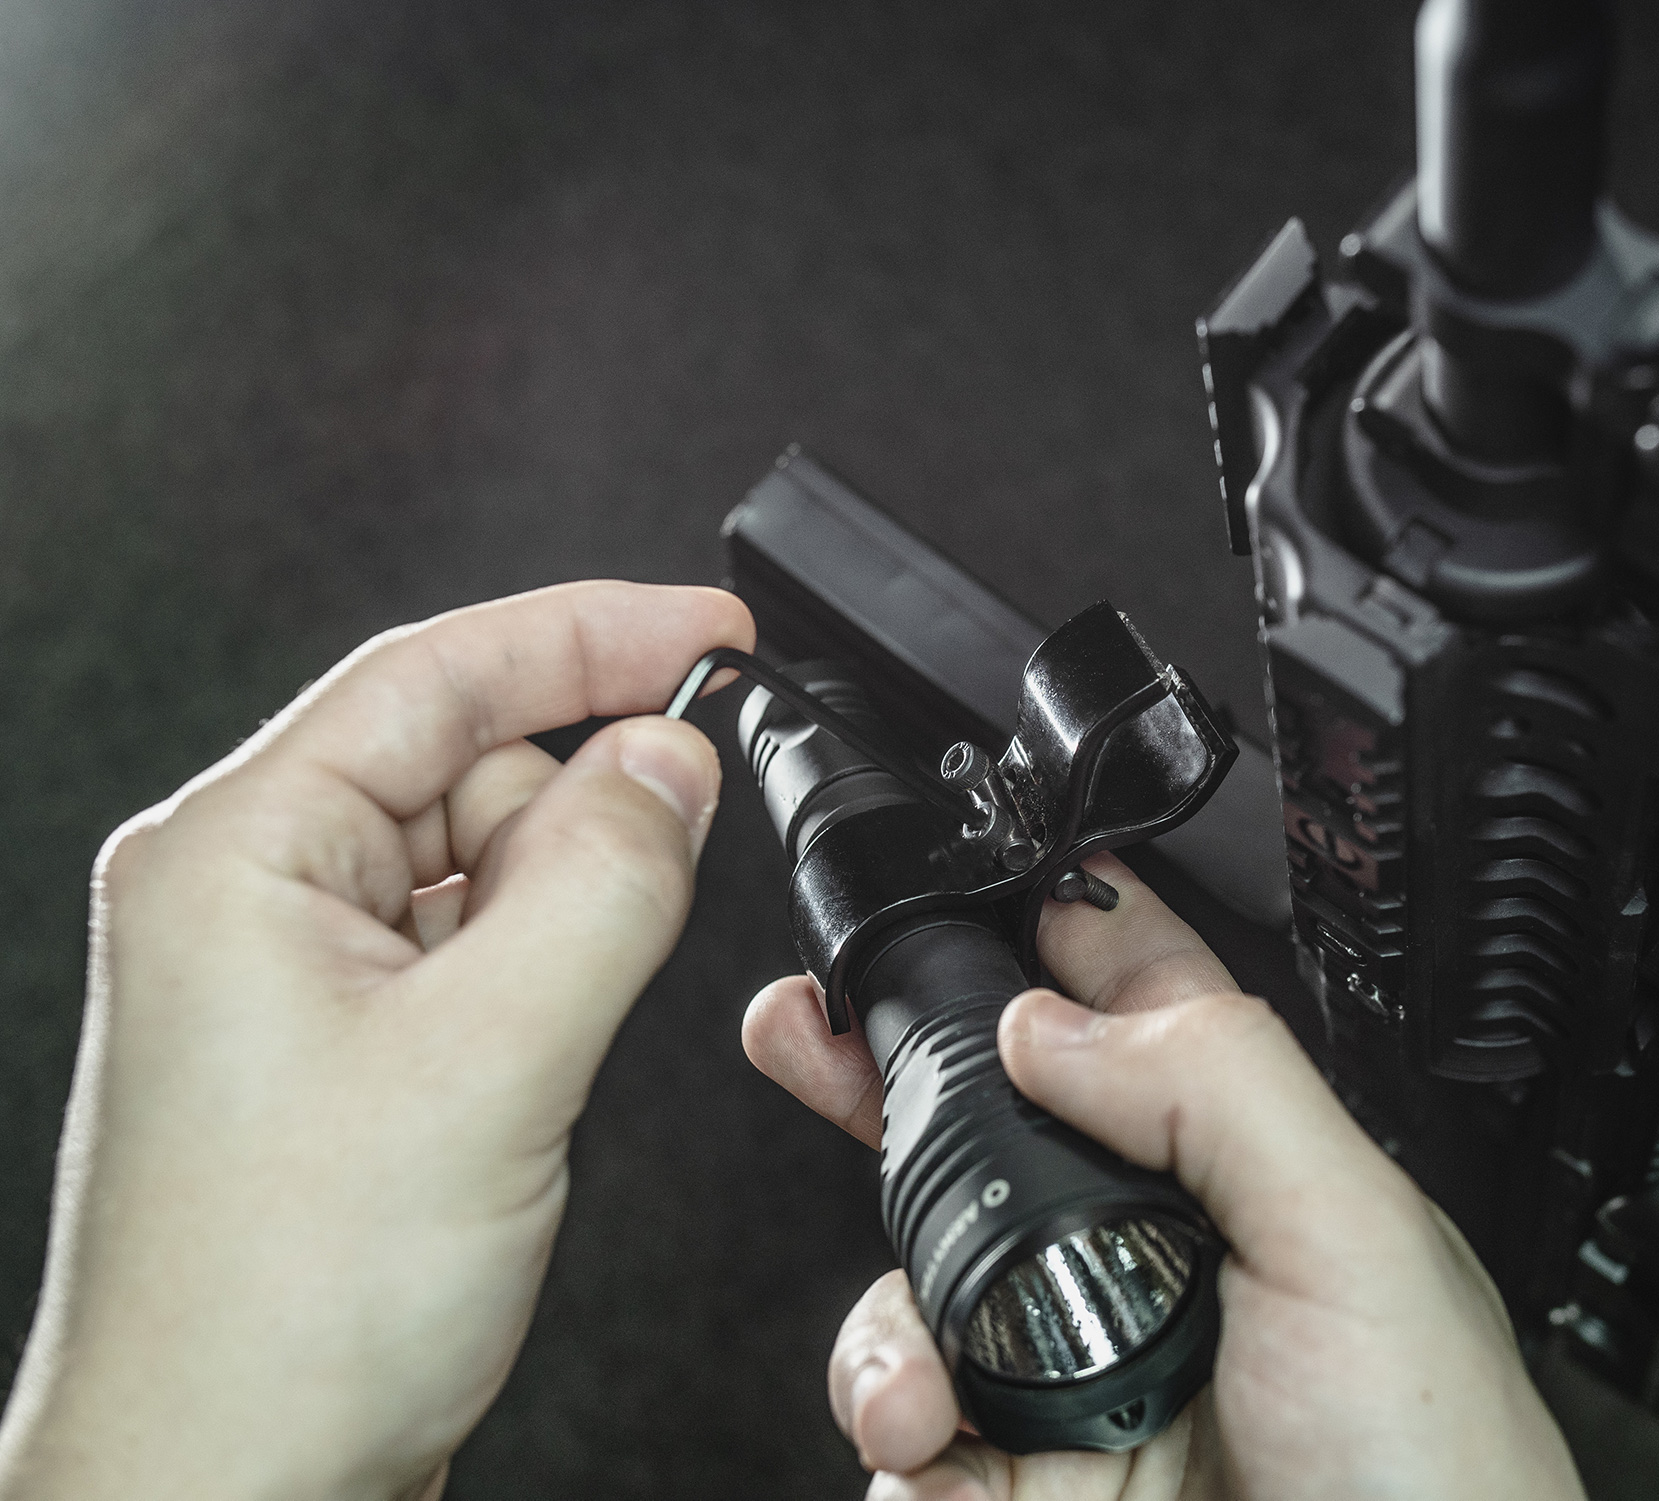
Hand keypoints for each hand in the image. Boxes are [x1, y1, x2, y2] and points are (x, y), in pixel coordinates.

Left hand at [0, 581, 752, 1500]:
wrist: (225, 1495)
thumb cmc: (284, 1314)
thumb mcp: (490, 1062)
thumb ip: (602, 882)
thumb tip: (674, 756)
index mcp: (239, 855)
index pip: (438, 671)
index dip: (592, 632)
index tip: (712, 632)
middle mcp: (253, 899)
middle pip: (469, 767)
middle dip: (584, 811)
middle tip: (657, 896)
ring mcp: (295, 979)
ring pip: (484, 865)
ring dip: (564, 914)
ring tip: (548, 1049)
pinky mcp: (345, 1051)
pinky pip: (475, 952)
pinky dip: (542, 975)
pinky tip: (540, 1062)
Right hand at [744, 855, 1585, 1499]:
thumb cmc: (1436, 1486)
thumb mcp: (1359, 1244)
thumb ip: (1218, 1087)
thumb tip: (1055, 1020)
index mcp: (1246, 1172)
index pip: (1136, 1009)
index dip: (1048, 938)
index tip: (955, 889)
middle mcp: (1146, 1262)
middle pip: (992, 1129)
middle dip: (887, 1075)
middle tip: (810, 1030)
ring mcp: (1071, 1377)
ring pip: (915, 1290)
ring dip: (885, 1331)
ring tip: (921, 1391)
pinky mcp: (1016, 1484)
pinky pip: (900, 1439)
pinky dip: (895, 1446)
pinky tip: (942, 1465)